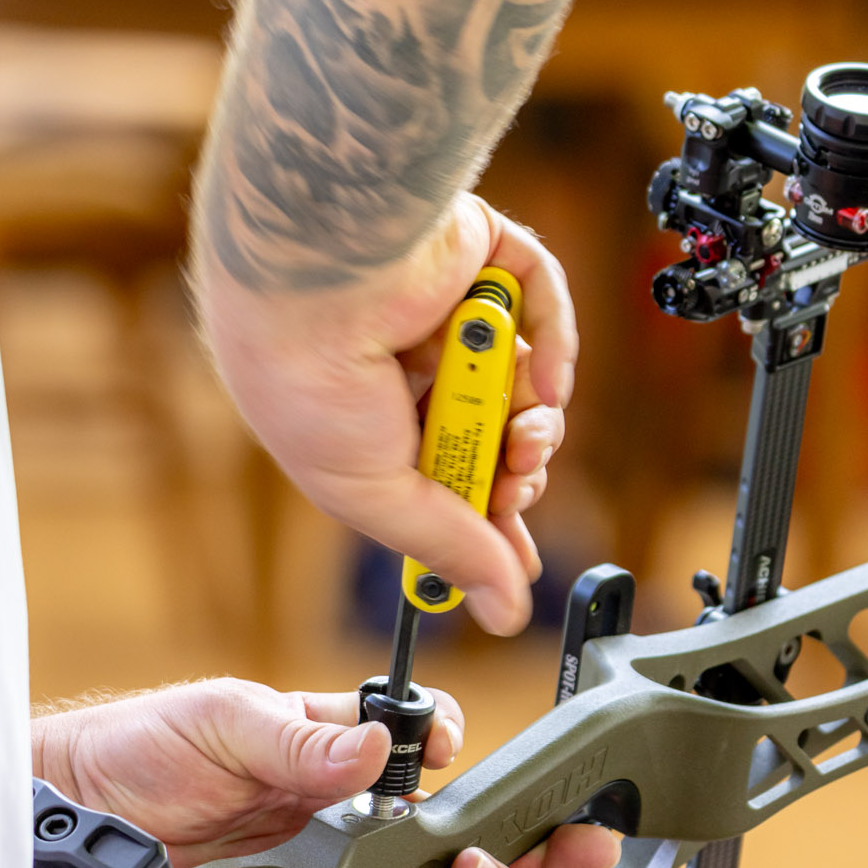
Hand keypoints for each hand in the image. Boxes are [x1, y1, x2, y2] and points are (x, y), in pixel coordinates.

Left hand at [33, 677, 616, 867]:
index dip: (463, 758)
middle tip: (494, 863)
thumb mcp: (223, 719)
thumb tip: (375, 748)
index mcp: (342, 753)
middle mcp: (351, 823)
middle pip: (461, 845)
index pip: (431, 751)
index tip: (458, 763)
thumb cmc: (145, 748)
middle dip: (510, 857)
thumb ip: (300, 736)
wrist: (77, 819)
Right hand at [195, 191, 576, 635]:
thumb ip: (449, 548)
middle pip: (493, 433)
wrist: (314, 283)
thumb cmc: (310, 385)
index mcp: (367, 421)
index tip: (518, 557)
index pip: (444, 478)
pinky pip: (540, 299)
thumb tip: (504, 612)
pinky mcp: (478, 255)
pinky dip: (557, 344)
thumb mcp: (377, 495)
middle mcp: (406, 366)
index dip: (486, 518)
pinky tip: (546, 381)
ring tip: (524, 432)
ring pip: (523, 377)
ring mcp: (444, 308)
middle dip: (514, 471)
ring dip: (535, 419)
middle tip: (514, 482)